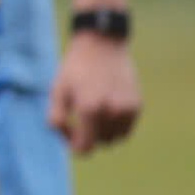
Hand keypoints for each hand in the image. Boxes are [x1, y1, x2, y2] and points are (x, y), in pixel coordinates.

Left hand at [49, 33, 140, 154]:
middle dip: (88, 135)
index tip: (70, 133)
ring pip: (115, 138)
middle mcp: (111, 111)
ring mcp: (127, 109)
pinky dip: (116, 125)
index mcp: (89, 109)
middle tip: (79, 116)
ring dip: (104, 132)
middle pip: (99, 143)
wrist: (101, 46)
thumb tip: (71, 144)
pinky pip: (126, 129)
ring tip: (94, 111)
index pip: (85, 148)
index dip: (74, 146)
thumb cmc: (75, 70)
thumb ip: (57, 120)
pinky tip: (107, 107)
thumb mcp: (57, 91)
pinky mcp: (137, 105)